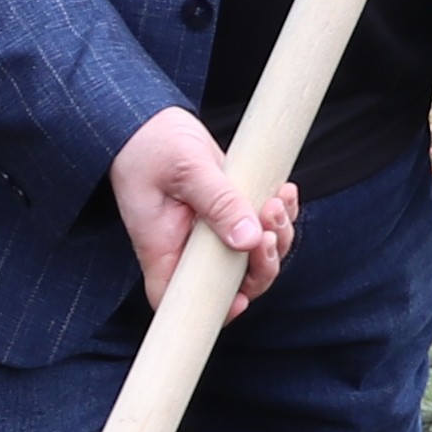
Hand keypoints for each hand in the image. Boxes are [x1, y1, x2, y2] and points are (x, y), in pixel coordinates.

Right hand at [108, 106, 294, 316]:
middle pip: (232, 283)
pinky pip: (261, 228)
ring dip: (276, 235)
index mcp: (164, 248)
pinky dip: (279, 215)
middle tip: (269, 231)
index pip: (182, 300)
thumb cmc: (151, 146)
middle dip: (261, 265)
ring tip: (276, 202)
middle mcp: (188, 248)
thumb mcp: (185, 169)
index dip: (214, 310)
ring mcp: (211, 232)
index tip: (240, 299)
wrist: (149, 122)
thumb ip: (217, 202)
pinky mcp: (229, 212)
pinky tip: (283, 193)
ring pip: (253, 257)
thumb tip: (248, 239)